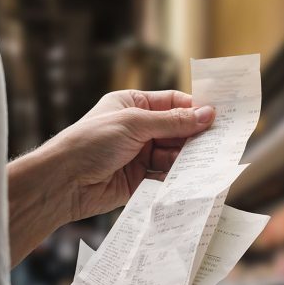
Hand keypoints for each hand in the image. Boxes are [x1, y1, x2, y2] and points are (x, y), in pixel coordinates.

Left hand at [44, 90, 214, 221]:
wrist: (64, 182)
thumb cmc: (90, 142)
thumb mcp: (134, 124)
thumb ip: (171, 122)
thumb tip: (207, 115)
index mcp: (132, 105)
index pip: (171, 103)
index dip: (194, 109)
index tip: (218, 115)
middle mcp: (137, 129)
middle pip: (176, 130)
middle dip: (194, 135)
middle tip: (219, 141)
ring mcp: (139, 155)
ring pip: (173, 154)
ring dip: (188, 158)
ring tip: (206, 161)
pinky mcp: (139, 181)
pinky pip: (165, 176)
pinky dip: (177, 177)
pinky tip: (191, 177)